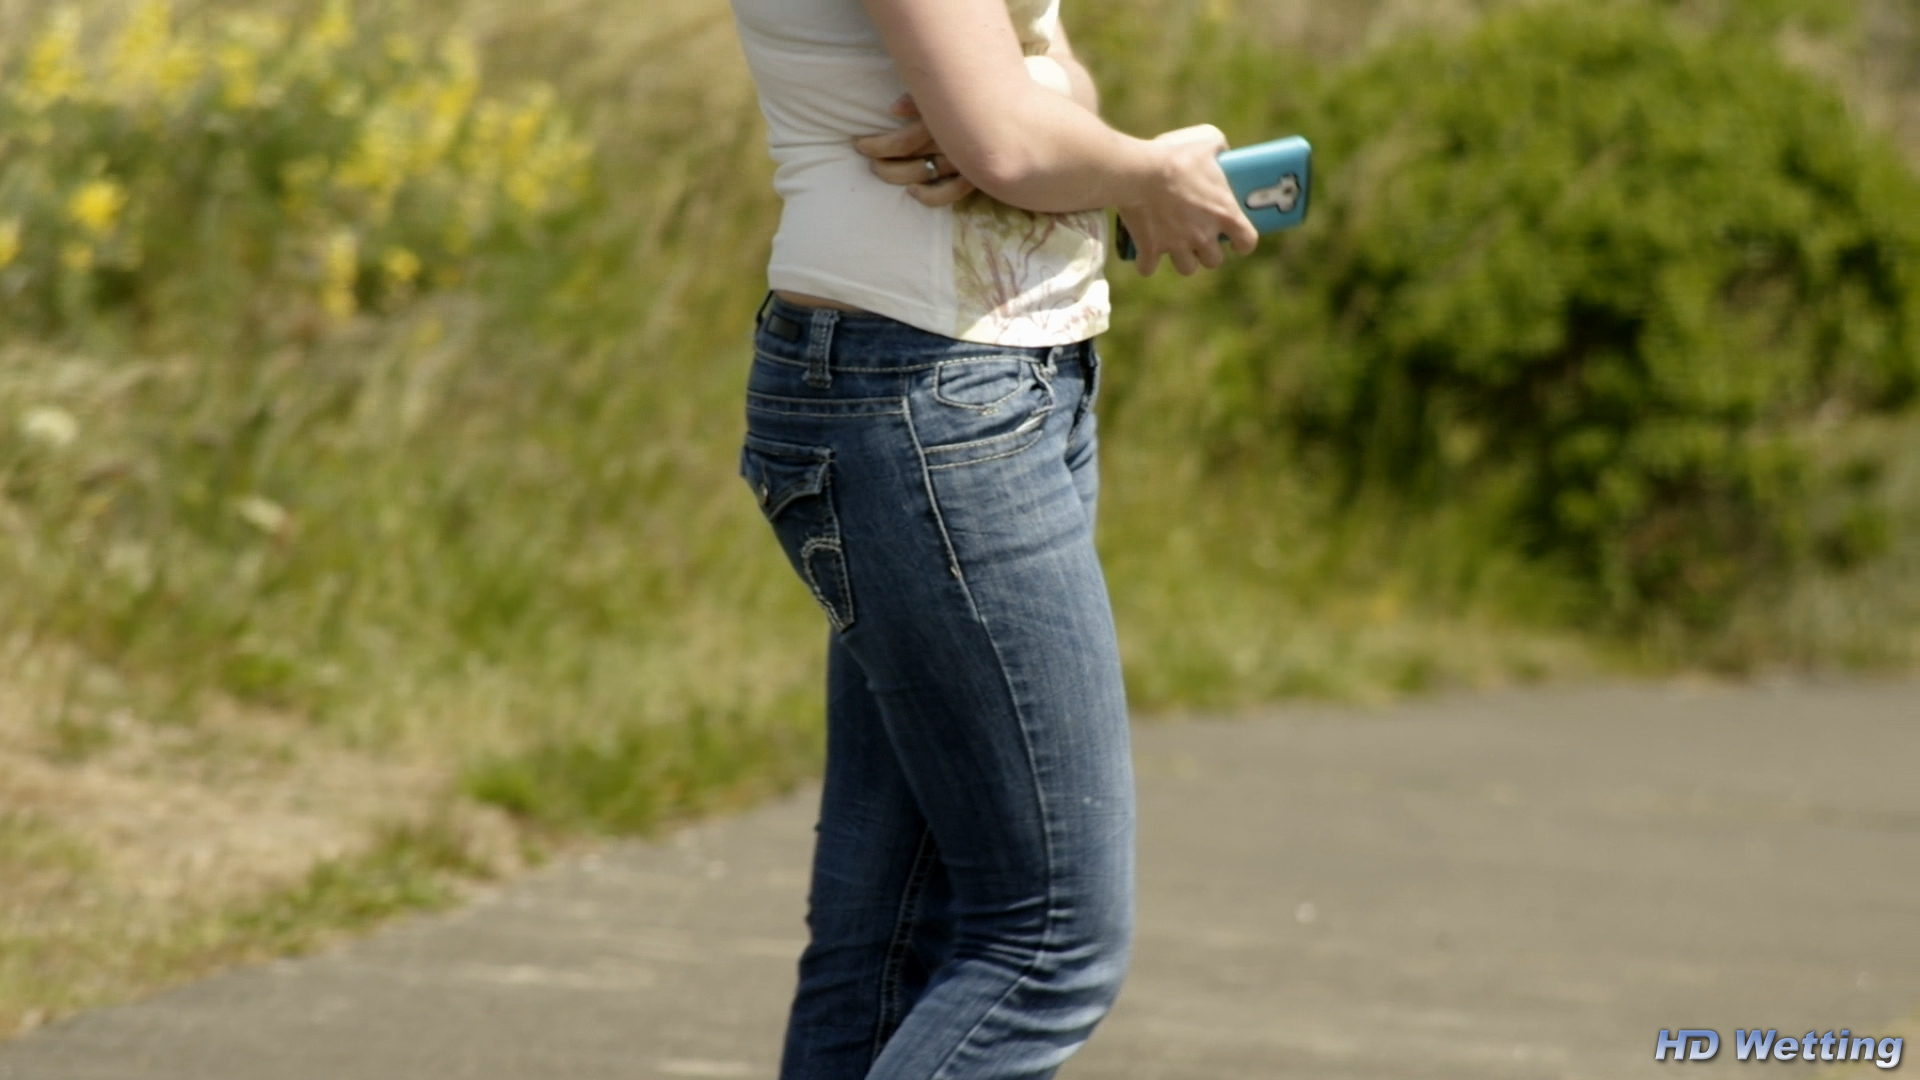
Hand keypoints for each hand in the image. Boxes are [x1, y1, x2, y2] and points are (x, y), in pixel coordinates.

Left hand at [854, 95, 978, 207]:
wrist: (1031, 109)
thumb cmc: (984, 91)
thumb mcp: (952, 86)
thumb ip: (923, 96)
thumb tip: (894, 109)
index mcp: (945, 119)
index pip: (901, 141)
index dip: (876, 145)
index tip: (858, 143)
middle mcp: (954, 143)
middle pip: (908, 161)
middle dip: (881, 160)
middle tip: (867, 155)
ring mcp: (966, 161)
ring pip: (924, 176)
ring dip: (899, 177)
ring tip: (880, 170)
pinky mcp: (977, 174)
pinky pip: (949, 193)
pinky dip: (929, 196)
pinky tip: (915, 192)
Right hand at [1116, 124, 1258, 276]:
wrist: (1139, 171)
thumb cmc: (1175, 156)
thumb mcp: (1206, 142)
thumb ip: (1220, 148)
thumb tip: (1223, 152)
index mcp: (1224, 213)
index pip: (1247, 242)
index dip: (1243, 242)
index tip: (1235, 238)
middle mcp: (1204, 235)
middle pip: (1214, 261)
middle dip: (1207, 251)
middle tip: (1198, 235)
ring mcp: (1177, 245)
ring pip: (1186, 268)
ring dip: (1182, 258)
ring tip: (1174, 243)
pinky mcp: (1150, 249)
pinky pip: (1149, 267)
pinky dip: (1147, 262)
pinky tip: (1146, 251)